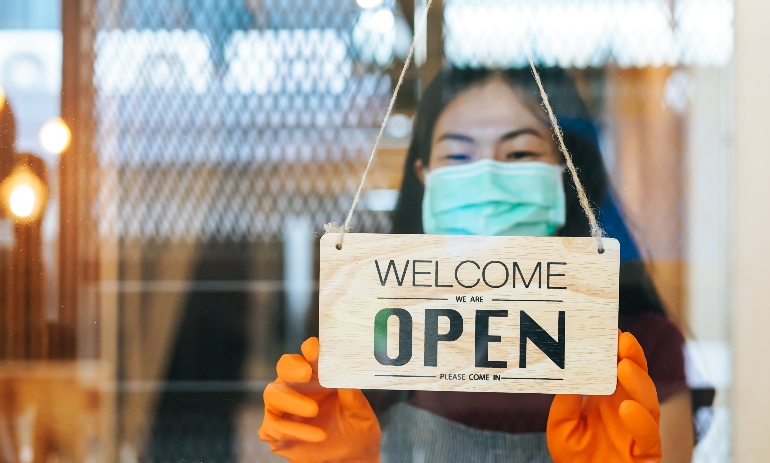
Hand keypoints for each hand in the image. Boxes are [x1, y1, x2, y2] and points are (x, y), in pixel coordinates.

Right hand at [258, 337, 381, 462]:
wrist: (352, 460)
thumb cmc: (357, 430)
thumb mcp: (361, 414)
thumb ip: (352, 395)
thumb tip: (346, 374)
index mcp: (319, 376)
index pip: (310, 355)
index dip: (310, 349)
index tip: (314, 348)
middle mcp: (298, 387)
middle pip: (284, 367)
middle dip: (292, 367)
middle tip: (305, 374)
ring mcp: (284, 408)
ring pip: (272, 393)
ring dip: (292, 401)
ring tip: (314, 412)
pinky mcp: (276, 431)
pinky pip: (273, 426)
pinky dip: (293, 430)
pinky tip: (316, 436)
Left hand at [547, 330, 661, 462]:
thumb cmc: (574, 456)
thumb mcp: (561, 425)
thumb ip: (566, 401)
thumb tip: (570, 372)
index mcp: (608, 399)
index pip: (617, 369)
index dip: (617, 350)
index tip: (609, 330)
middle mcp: (627, 410)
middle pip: (638, 378)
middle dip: (632, 357)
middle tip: (622, 338)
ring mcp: (640, 430)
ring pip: (649, 402)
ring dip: (638, 382)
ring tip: (623, 365)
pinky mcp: (647, 453)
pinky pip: (650, 436)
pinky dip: (641, 421)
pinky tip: (627, 408)